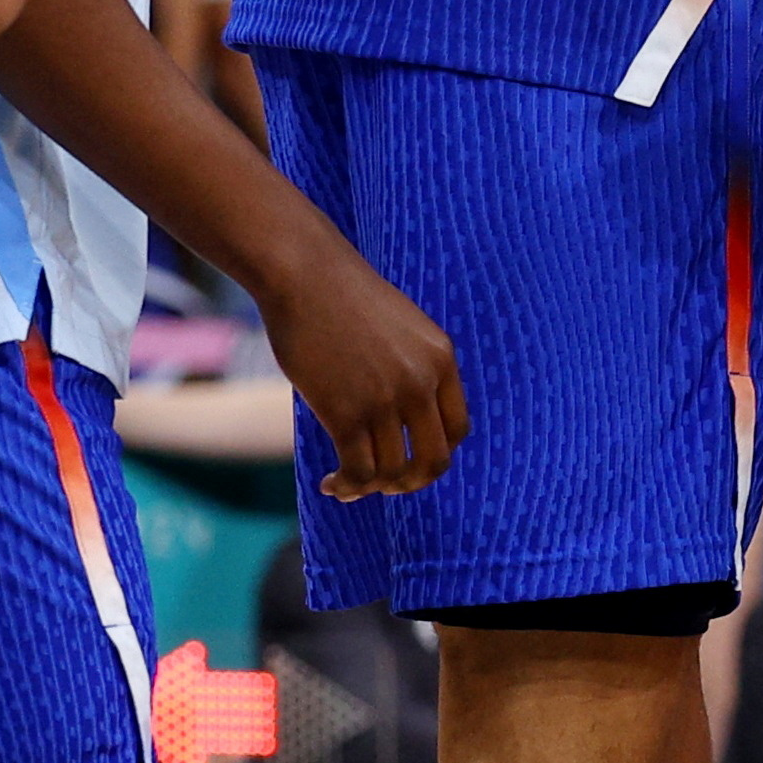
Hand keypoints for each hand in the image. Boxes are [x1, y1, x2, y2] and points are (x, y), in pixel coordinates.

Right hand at [267, 239, 468, 499]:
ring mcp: (386, 399)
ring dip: (371, 489)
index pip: (458, 429)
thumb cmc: (342, 297)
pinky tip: (330, 484)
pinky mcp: (346, 413)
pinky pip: (359, 473)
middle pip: (434, 461)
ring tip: (347, 484)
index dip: (433, 453)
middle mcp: (421, 381)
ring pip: (393, 474)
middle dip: (409, 483)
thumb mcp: (399, 328)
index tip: (405, 456)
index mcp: (441, 357)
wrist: (304, 274)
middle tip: (383, 484)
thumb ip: (412, 366)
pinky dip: (347, 488)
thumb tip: (405, 416)